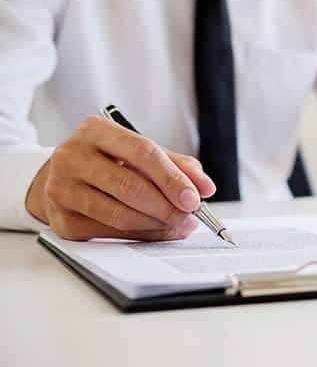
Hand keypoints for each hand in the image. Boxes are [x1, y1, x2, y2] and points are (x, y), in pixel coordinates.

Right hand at [25, 116, 216, 240]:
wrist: (61, 177)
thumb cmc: (107, 161)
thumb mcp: (138, 151)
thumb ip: (175, 165)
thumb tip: (205, 187)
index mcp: (95, 130)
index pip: (142, 153)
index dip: (172, 178)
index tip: (194, 198)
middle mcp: (72, 157)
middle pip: (131, 187)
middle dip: (168, 207)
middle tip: (191, 217)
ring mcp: (62, 190)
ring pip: (120, 215)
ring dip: (157, 225)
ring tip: (179, 225)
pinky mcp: (62, 221)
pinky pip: (110, 233)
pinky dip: (141, 235)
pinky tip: (157, 231)